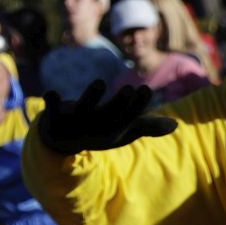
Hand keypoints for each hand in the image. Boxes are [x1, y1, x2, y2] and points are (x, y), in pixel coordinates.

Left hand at [34, 81, 176, 154]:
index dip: (137, 106)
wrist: (61, 142)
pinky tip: (50, 93)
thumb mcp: (123, 131)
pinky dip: (51, 103)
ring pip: (83, 111)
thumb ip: (146, 126)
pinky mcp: (55, 116)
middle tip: (130, 88)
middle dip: (119, 104)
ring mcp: (74, 123)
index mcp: (112, 132)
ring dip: (90, 98)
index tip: (146, 89)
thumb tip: (175, 126)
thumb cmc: (99, 132)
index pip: (127, 119)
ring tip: (99, 83)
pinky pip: (52, 110)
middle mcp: (94, 128)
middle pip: (108, 116)